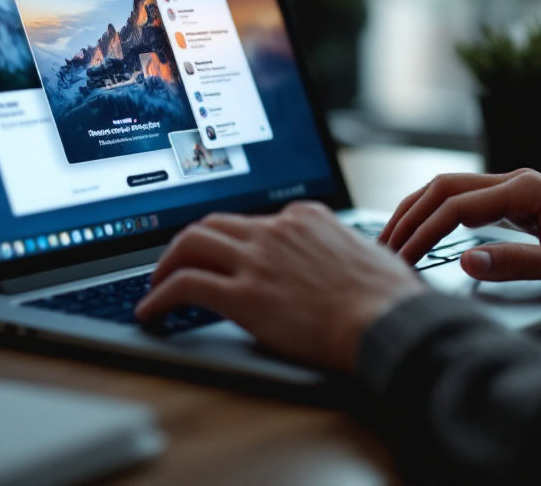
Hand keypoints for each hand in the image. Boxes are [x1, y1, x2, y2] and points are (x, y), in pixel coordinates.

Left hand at [135, 201, 426, 371]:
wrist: (388, 322)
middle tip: (176, 264)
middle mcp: (276, 229)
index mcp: (306, 218)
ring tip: (156, 285)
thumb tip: (341, 263)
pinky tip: (151, 311)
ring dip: (166, 264)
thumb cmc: (389, 300)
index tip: (222, 256)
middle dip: (189, 244)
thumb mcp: (367, 255)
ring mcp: (258, 259)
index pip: (253, 220)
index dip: (230, 240)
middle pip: (213, 224)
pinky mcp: (244, 294)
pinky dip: (160, 295)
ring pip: (190, 244)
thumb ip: (340, 251)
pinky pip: (185, 285)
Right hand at [378, 169, 540, 286]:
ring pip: (448, 190)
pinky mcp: (512, 202)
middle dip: (408, 216)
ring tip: (392, 241)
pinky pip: (462, 202)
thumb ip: (517, 263)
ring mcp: (512, 189)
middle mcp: (514, 180)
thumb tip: (467, 261)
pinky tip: (422, 234)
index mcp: (525, 189)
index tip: (403, 259)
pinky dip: (435, 215)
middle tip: (383, 249)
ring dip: (417, 212)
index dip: (425, 233)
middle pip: (442, 188)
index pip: (457, 206)